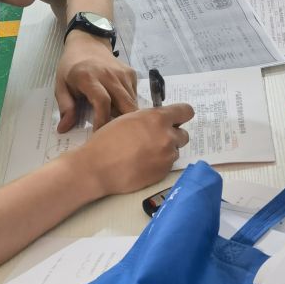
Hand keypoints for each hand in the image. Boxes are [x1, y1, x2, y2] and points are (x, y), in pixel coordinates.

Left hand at [55, 35, 138, 131]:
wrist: (87, 44)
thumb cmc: (71, 68)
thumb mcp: (61, 86)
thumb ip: (65, 107)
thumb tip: (64, 129)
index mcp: (89, 78)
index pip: (102, 102)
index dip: (102, 121)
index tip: (98, 135)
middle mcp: (109, 75)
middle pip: (125, 105)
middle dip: (123, 124)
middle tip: (114, 136)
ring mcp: (123, 74)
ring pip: (132, 102)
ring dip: (126, 116)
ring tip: (115, 124)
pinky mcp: (131, 74)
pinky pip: (134, 96)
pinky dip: (129, 105)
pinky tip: (118, 108)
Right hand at [74, 104, 194, 195]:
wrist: (98, 167)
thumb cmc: (107, 140)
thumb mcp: (129, 119)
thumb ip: (149, 119)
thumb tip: (160, 121)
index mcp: (158, 118)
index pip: (186, 111)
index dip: (182, 115)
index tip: (178, 119)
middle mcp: (167, 136)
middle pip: (184, 134)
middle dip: (173, 136)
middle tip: (156, 139)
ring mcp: (167, 156)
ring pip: (175, 151)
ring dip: (165, 151)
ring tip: (145, 154)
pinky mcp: (163, 172)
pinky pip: (168, 165)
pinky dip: (159, 164)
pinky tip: (143, 164)